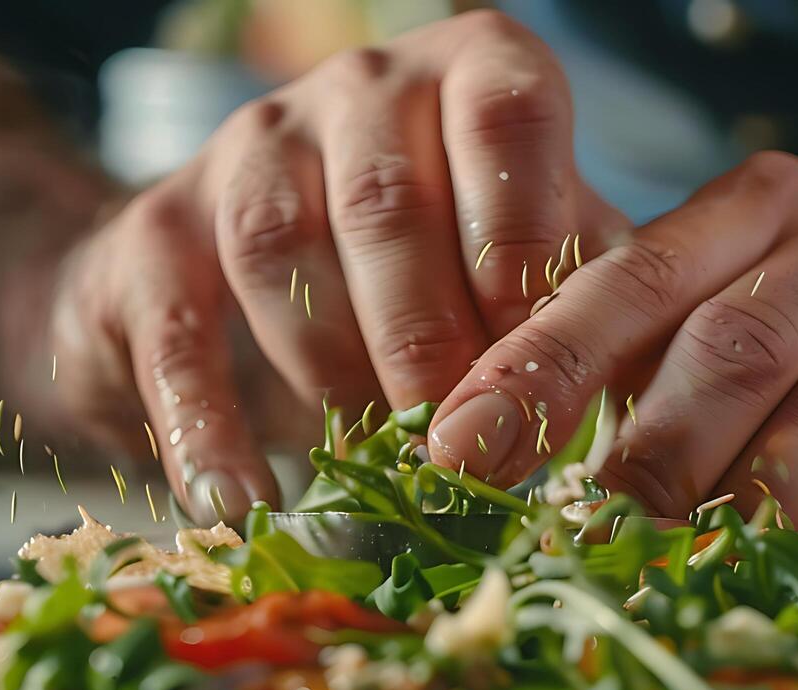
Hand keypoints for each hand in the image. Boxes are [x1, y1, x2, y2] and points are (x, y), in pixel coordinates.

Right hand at [47, 10, 625, 521]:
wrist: (242, 282)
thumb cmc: (438, 280)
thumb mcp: (531, 275)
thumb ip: (580, 314)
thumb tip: (644, 421)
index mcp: (468, 77)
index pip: (508, 113)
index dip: (526, 231)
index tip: (531, 350)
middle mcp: (356, 90)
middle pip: (387, 203)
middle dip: (428, 340)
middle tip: (461, 452)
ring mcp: (246, 151)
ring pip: (280, 253)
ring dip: (332, 375)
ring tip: (373, 476)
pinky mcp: (153, 234)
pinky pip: (176, 328)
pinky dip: (207, 426)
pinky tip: (244, 504)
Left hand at [427, 152, 797, 583]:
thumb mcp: (723, 317)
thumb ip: (618, 362)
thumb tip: (463, 457)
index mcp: (757, 213)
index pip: (632, 280)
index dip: (540, 368)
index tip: (455, 454)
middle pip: (736, 349)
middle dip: (651, 456)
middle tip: (582, 542)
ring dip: (761, 509)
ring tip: (700, 581)